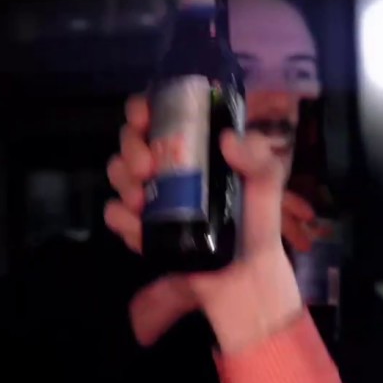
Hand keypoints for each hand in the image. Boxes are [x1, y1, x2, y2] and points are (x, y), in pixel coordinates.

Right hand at [104, 94, 301, 349]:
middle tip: (147, 168)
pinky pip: (115, 214)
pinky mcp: (141, 224)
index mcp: (196, 145)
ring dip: (123, 181)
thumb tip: (228, 139)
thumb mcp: (267, 184)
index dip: (143, 108)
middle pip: (130, 139)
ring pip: (117, 172)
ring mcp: (151, 193)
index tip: (143, 118)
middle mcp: (168, 163)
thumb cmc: (257, 221)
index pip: (160, 113)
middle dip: (130, 147)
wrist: (245, 274)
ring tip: (142, 202)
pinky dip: (122, 218)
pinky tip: (140, 228)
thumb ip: (259, 158)